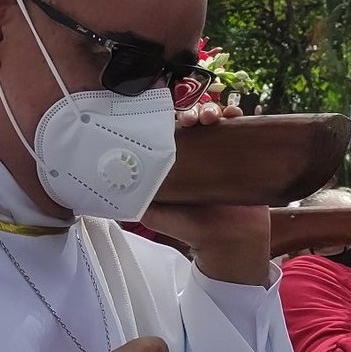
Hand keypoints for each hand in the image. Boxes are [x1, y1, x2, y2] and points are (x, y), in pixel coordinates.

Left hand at [151, 101, 270, 284]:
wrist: (226, 241)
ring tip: (210, 117)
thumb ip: (135, 201)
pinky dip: (236, 116)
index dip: (170, 119)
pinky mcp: (241, 155)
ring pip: (214, 119)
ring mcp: (220, 152)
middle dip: (191, 112)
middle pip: (192, 120)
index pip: (170, 130)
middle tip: (191, 119)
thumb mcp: (154, 214)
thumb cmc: (190, 228)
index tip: (172, 119)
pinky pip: (239, 128)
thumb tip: (109, 192)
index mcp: (176, 161)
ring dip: (211, 110)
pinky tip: (233, 115)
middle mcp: (196, 152)